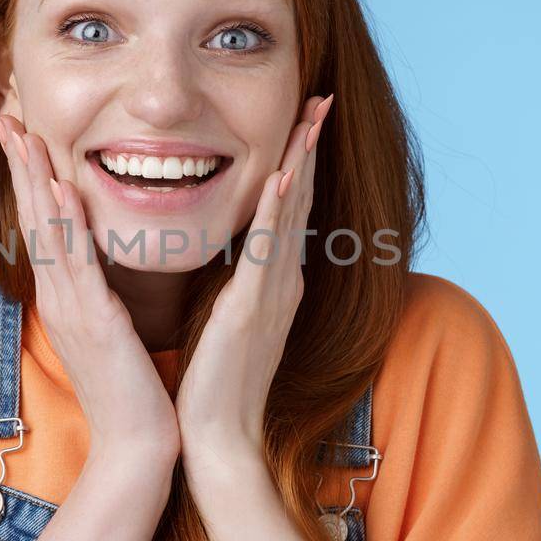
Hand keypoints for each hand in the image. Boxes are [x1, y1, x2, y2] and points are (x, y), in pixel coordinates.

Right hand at [0, 113, 181, 467]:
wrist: (136, 444)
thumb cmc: (130, 390)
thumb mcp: (109, 331)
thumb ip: (98, 295)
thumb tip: (97, 266)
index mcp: (65, 296)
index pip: (43, 224)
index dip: (30, 176)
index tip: (21, 133)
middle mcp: (59, 295)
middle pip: (33, 217)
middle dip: (20, 164)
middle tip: (5, 115)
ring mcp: (71, 307)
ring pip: (47, 231)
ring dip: (34, 179)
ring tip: (23, 134)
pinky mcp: (93, 320)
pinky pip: (77, 263)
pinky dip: (65, 224)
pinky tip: (58, 191)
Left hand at [175, 93, 333, 486]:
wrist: (219, 441)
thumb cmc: (218, 386)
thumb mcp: (232, 321)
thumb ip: (243, 286)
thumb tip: (244, 258)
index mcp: (275, 284)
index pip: (291, 211)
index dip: (300, 163)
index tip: (305, 120)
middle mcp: (284, 282)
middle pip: (301, 202)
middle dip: (310, 148)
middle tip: (321, 99)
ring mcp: (274, 294)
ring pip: (292, 216)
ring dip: (301, 163)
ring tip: (311, 119)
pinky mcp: (253, 310)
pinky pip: (267, 251)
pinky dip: (277, 212)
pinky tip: (283, 178)